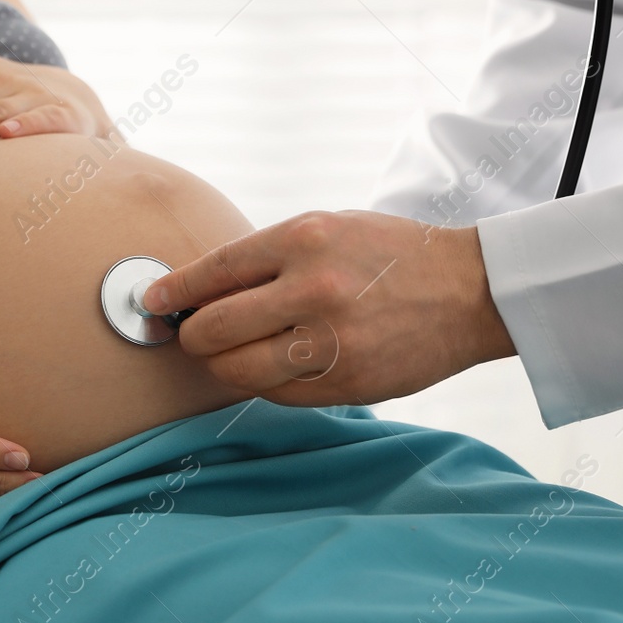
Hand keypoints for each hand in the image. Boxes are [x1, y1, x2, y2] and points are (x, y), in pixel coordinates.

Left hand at [141, 212, 515, 406]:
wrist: (470, 291)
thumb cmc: (391, 254)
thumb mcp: (328, 228)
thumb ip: (267, 256)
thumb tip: (201, 289)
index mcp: (303, 239)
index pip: (213, 272)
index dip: (172, 292)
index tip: (153, 302)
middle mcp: (312, 290)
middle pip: (213, 330)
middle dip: (193, 335)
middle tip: (193, 333)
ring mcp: (330, 343)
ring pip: (236, 371)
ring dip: (221, 365)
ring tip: (228, 353)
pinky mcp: (346, 384)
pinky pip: (276, 394)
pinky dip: (263, 382)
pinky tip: (272, 365)